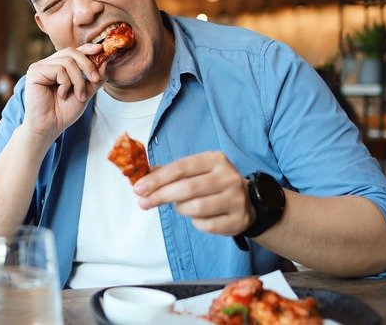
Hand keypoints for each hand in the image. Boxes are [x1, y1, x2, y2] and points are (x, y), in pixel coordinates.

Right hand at [22, 43, 106, 141]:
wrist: (50, 127)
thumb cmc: (64, 112)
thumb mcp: (85, 93)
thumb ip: (94, 78)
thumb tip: (105, 62)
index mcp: (58, 66)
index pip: (74, 51)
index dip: (87, 48)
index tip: (100, 50)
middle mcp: (48, 64)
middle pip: (71, 52)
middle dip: (87, 65)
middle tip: (94, 80)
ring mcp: (40, 67)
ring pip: (67, 62)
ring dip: (78, 80)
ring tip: (78, 95)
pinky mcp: (34, 72)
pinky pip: (58, 69)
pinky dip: (65, 83)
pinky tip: (62, 94)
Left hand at [132, 151, 253, 236]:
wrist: (247, 202)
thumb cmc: (212, 184)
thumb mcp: (195, 171)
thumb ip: (169, 172)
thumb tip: (141, 173)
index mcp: (215, 159)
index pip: (181, 167)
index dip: (157, 179)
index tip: (138, 188)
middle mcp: (228, 176)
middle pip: (187, 188)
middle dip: (160, 196)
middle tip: (143, 203)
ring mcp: (236, 198)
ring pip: (196, 208)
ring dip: (180, 209)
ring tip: (180, 207)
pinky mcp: (238, 219)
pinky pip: (206, 225)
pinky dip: (195, 222)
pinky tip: (197, 217)